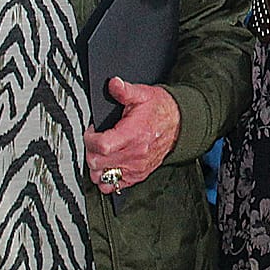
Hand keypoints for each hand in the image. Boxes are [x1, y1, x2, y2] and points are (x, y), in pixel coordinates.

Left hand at [84, 77, 180, 192]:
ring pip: (102, 177)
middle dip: (90, 151)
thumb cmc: (160, 110)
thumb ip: (125, 91)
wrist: (179, 124)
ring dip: (96, 166)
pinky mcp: (137, 175)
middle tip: (95, 141)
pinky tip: (108, 165)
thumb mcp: (143, 94)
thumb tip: (114, 84)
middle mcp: (135, 154)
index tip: (92, 131)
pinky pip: (114, 186)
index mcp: (134, 134)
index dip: (90, 139)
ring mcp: (136, 167)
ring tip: (100, 153)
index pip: (102, 146)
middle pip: (97, 163)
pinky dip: (106, 178)